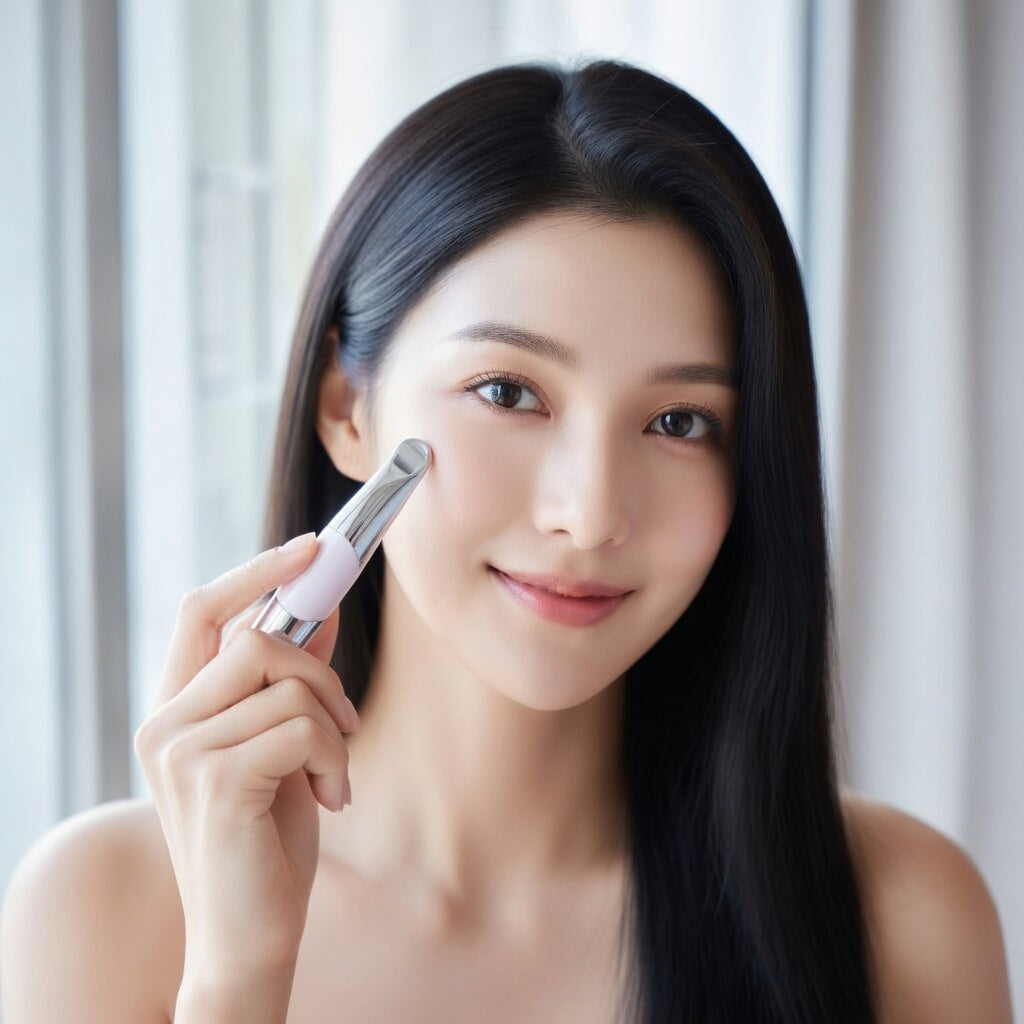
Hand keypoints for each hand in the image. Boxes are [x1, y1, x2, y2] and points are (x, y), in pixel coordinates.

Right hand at [133, 534, 359, 988]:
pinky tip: (330, 798)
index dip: (257, 571)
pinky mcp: (214, 780)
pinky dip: (335, 756)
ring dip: (334, 724)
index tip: (314, 547)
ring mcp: (181, 751)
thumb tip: (320, 603)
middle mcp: (164, 723)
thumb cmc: (266, 837)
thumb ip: (289, 677)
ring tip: (333, 775)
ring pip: (287, 680)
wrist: (248, 934)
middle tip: (346, 724)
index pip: (201, 608)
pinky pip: (302, 725)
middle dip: (322, 671)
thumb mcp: (282, 744)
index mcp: (176, 707)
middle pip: (258, 637)